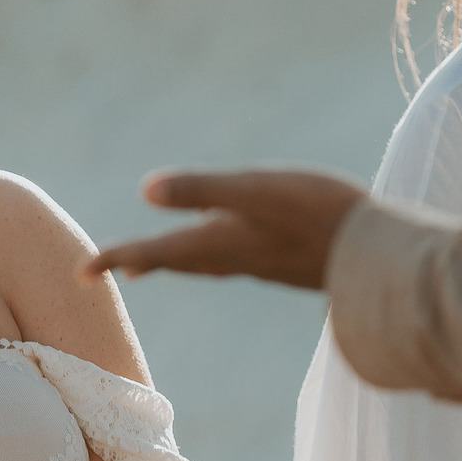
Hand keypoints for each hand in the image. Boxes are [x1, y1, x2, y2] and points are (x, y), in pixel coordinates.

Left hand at [83, 169, 368, 289]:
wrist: (381, 257)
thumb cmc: (319, 215)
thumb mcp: (256, 192)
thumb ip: (203, 190)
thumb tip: (146, 190)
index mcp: (219, 242)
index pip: (155, 252)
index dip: (115, 256)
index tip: (80, 271)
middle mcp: (236, 257)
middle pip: (177, 261)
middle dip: (142, 260)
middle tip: (110, 265)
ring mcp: (264, 261)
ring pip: (206, 263)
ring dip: (175, 261)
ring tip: (151, 262)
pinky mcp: (289, 260)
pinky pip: (236, 260)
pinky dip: (213, 256)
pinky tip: (230, 248)